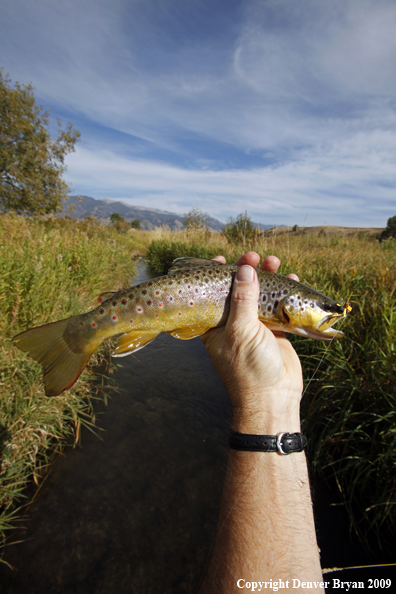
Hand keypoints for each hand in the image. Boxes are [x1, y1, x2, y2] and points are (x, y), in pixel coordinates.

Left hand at [201, 251, 302, 433]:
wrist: (273, 397)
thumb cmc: (248, 367)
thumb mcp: (241, 330)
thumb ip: (243, 299)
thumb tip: (244, 269)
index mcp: (215, 323)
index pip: (212, 293)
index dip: (217, 275)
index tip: (223, 259)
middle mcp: (233, 322)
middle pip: (238, 289)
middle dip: (247, 271)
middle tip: (255, 256)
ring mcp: (254, 325)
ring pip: (259, 294)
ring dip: (267, 277)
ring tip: (274, 261)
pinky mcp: (274, 330)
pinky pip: (278, 305)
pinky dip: (284, 292)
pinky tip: (291, 278)